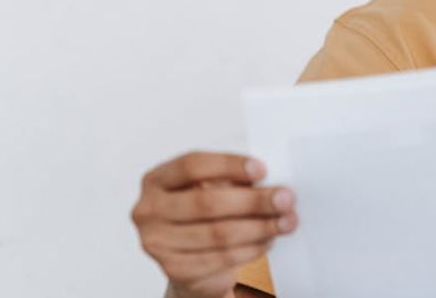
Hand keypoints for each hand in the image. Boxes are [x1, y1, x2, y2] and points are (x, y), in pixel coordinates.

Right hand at [131, 151, 297, 297]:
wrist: (190, 259)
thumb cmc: (204, 213)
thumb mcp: (211, 188)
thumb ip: (232, 181)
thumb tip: (272, 183)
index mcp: (156, 180)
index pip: (192, 165)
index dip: (229, 165)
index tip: (262, 169)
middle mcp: (149, 211)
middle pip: (207, 202)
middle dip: (253, 200)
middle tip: (286, 198)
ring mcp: (157, 243)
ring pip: (218, 234)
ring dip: (260, 227)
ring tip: (286, 221)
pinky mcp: (174, 270)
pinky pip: (221, 258)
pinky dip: (251, 248)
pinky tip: (268, 240)